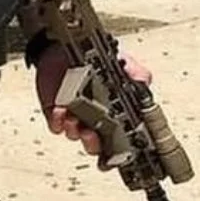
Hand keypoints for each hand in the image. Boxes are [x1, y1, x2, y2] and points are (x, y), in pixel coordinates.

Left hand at [34, 45, 153, 156]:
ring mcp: (75, 116)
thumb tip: (144, 81)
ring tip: (74, 120)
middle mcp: (95, 117)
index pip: (121, 138)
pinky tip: (60, 113)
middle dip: (94, 144)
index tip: (118, 152)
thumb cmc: (90, 57)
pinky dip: (57, 123)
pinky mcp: (56, 112)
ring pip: (76, 135)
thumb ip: (135, 72)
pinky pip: (56, 125)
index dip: (120, 150)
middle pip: (97, 144)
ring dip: (75, 132)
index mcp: (114, 111)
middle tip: (92, 134)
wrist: (61, 48)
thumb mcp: (119, 62)